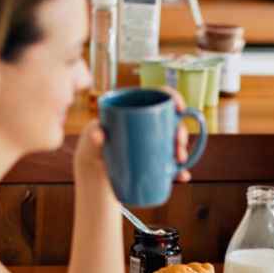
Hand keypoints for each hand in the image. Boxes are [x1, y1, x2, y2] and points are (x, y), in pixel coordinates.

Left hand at [76, 87, 193, 186]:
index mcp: (135, 111)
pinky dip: (180, 171)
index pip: (158, 97)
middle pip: (171, 122)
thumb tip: (99, 135)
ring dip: (183, 151)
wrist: (93, 172)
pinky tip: (183, 175)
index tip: (180, 107)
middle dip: (181, 131)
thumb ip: (92, 135)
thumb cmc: (92, 149)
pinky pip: (172, 165)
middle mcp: (148, 126)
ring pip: (175, 143)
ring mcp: (153, 144)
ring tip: (179, 161)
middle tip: (178, 143)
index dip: (173, 98)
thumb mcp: (91, 140)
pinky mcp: (154, 163)